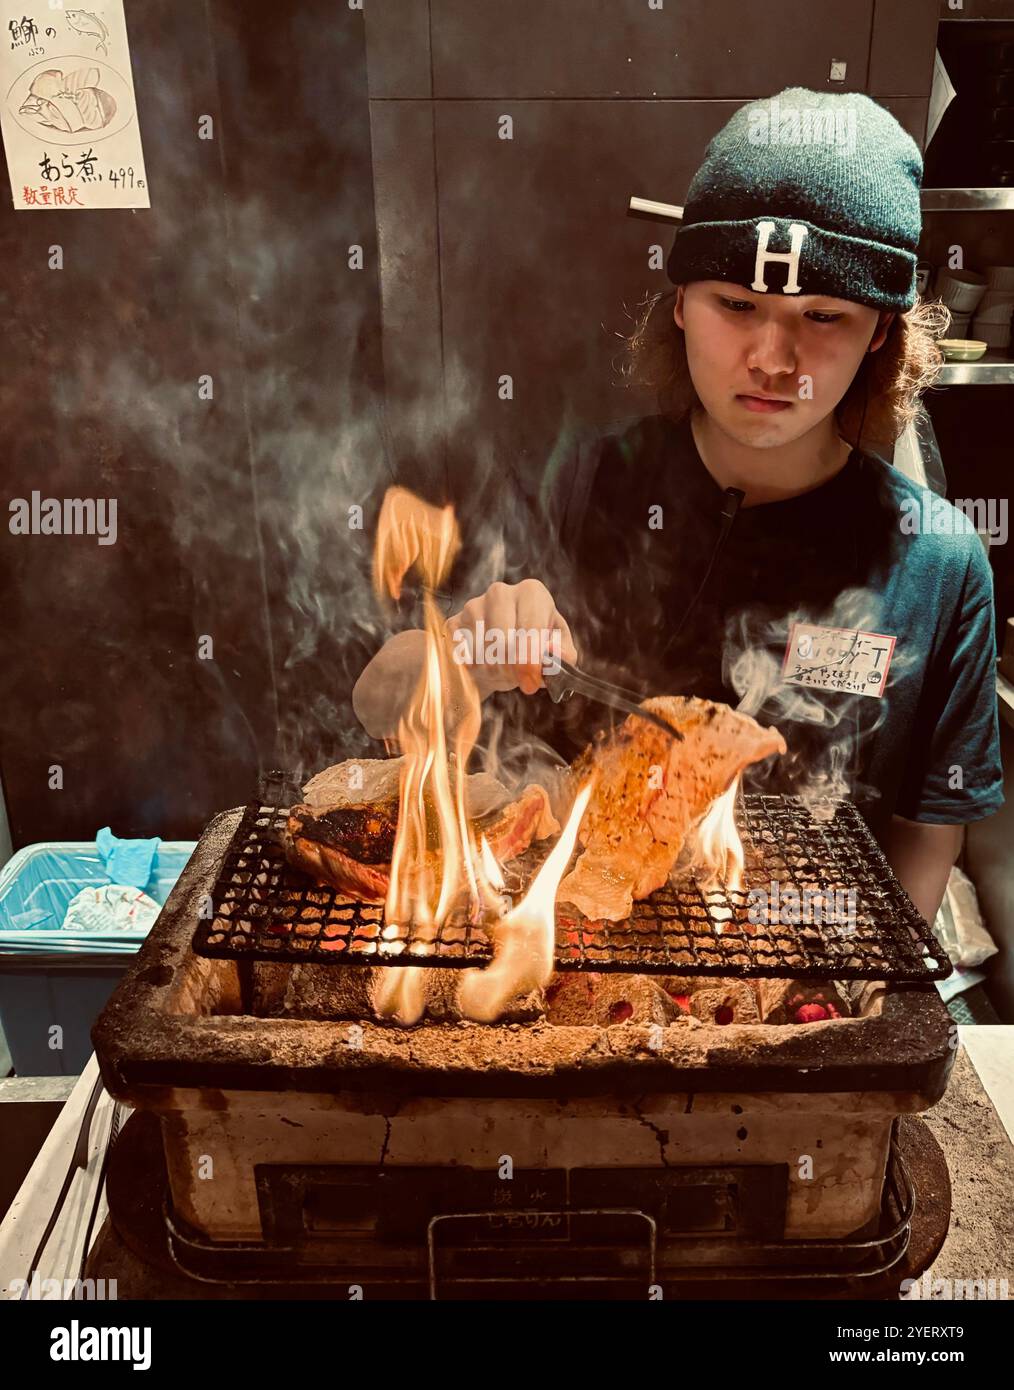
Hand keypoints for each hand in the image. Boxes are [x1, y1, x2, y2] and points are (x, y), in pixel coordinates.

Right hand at [444, 579, 576, 695]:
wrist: (497, 650)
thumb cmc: (530, 648)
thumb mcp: (555, 650)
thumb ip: (564, 654)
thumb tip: (556, 655)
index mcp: (532, 593)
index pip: (530, 625)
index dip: (530, 658)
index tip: (531, 681)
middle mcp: (501, 593)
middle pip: (502, 639)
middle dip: (511, 668)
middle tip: (518, 681)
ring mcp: (473, 605)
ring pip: (481, 650)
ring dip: (493, 671)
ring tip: (503, 671)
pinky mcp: (452, 623)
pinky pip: (461, 655)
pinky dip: (474, 669)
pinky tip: (483, 666)